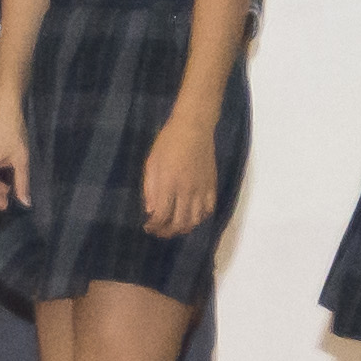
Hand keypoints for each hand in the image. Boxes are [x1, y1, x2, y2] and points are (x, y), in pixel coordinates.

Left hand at [142, 110, 221, 237]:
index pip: (162, 216)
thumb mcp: (152, 163)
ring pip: (195, 220)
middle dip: (167, 232)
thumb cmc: (168, 142)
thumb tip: (151, 211)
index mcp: (168, 184)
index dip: (154, 226)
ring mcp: (201, 189)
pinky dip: (200, 217)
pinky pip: (209, 209)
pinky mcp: (212, 185)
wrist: (194, 127)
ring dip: (184, 227)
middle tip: (159, 231)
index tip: (148, 226)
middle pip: (179, 223)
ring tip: (175, 226)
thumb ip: (150, 189)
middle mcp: (186, 191)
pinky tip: (192, 215)